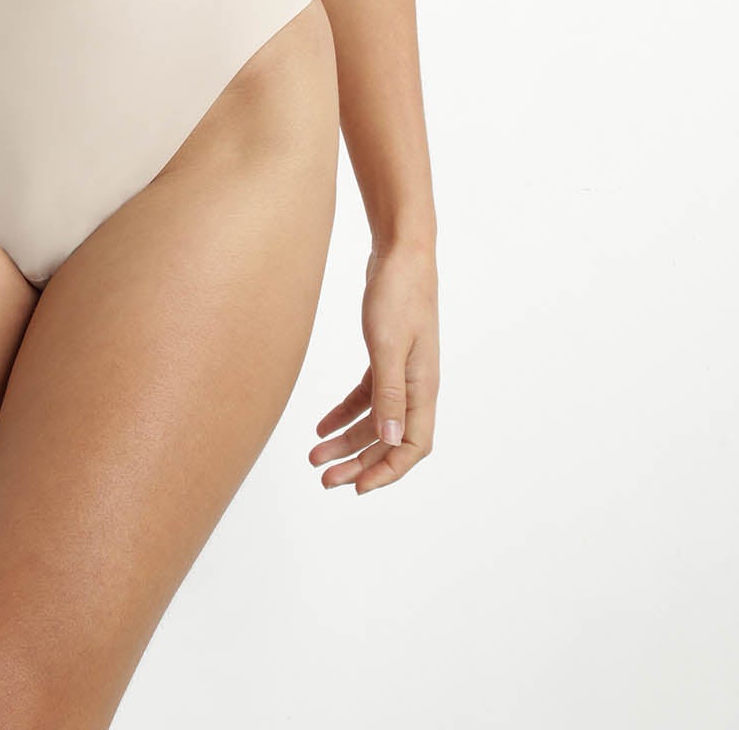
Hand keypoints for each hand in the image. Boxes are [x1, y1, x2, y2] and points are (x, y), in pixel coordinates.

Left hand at [308, 239, 437, 494]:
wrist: (401, 251)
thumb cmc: (398, 293)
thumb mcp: (387, 344)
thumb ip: (389, 393)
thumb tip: (390, 440)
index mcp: (423, 387)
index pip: (412, 446)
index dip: (387, 472)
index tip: (357, 488)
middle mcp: (416, 385)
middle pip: (389, 439)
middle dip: (358, 463)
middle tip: (324, 479)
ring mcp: (401, 370)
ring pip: (375, 420)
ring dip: (347, 441)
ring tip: (315, 456)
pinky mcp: (385, 355)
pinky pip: (367, 396)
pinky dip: (346, 413)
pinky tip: (322, 423)